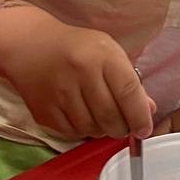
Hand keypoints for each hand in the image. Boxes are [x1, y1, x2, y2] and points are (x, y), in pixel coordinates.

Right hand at [3, 23, 153, 139]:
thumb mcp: (108, 53)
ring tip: (101, 118)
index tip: (144, 130)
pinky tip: (82, 117)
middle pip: (111, 117)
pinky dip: (82, 131)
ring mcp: (60, 94)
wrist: (30, 45)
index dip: (140, 116)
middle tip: (122, 125)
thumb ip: (129, 82)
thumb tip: (149, 111)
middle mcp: (81, 74)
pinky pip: (72, 133)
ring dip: (102, 130)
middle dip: (122, 128)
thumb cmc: (77, 48)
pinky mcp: (44, 111)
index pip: (129, 93)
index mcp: (102, 56)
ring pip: (92, 129)